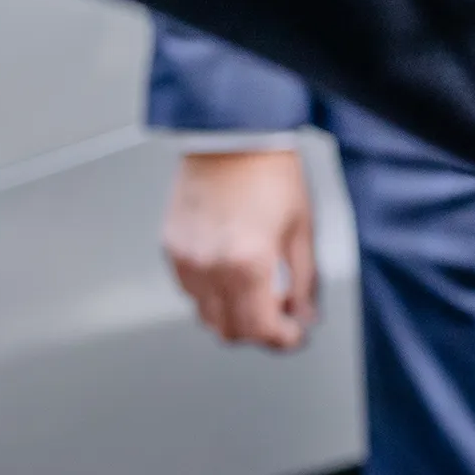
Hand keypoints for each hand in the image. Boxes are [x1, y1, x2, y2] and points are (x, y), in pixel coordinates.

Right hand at [162, 149, 317, 350]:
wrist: (231, 135)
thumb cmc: (270, 173)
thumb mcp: (301, 229)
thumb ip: (304, 280)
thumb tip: (304, 314)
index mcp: (245, 264)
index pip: (258, 328)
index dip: (281, 339)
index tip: (294, 336)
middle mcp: (208, 267)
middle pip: (227, 330)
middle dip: (257, 330)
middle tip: (282, 315)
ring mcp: (184, 259)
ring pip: (205, 312)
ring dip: (232, 312)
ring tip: (260, 289)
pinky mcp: (170, 247)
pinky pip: (190, 288)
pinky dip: (212, 292)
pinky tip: (234, 271)